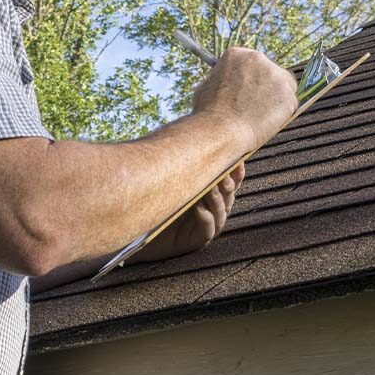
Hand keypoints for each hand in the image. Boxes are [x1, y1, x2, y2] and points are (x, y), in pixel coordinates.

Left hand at [131, 163, 245, 263]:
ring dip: (216, 199)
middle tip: (223, 174)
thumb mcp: (170, 178)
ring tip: (210, 188)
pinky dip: (205, 217)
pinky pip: (207, 229)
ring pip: (220, 212)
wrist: (136, 228)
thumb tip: (191, 133)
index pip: (230, 181)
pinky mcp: (195, 241)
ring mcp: (206, 226)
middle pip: (228, 195)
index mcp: (211, 193)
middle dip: (227, 184)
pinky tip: (199, 208)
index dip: (236, 172)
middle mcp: (212, 209)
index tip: (238, 160)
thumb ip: (183, 162)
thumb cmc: (153, 200)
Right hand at [191, 48, 298, 151]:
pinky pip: (289, 104)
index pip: (251, 62)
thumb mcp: (207, 86)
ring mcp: (276, 75)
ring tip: (259, 116)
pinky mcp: (289, 95)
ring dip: (275, 99)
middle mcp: (258, 58)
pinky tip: (267, 122)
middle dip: (265, 86)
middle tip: (256, 105)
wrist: (221, 129)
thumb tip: (224, 83)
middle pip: (270, 70)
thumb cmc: (208, 113)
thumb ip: (221, 80)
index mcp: (236, 54)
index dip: (250, 78)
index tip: (248, 90)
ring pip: (283, 87)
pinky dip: (282, 114)